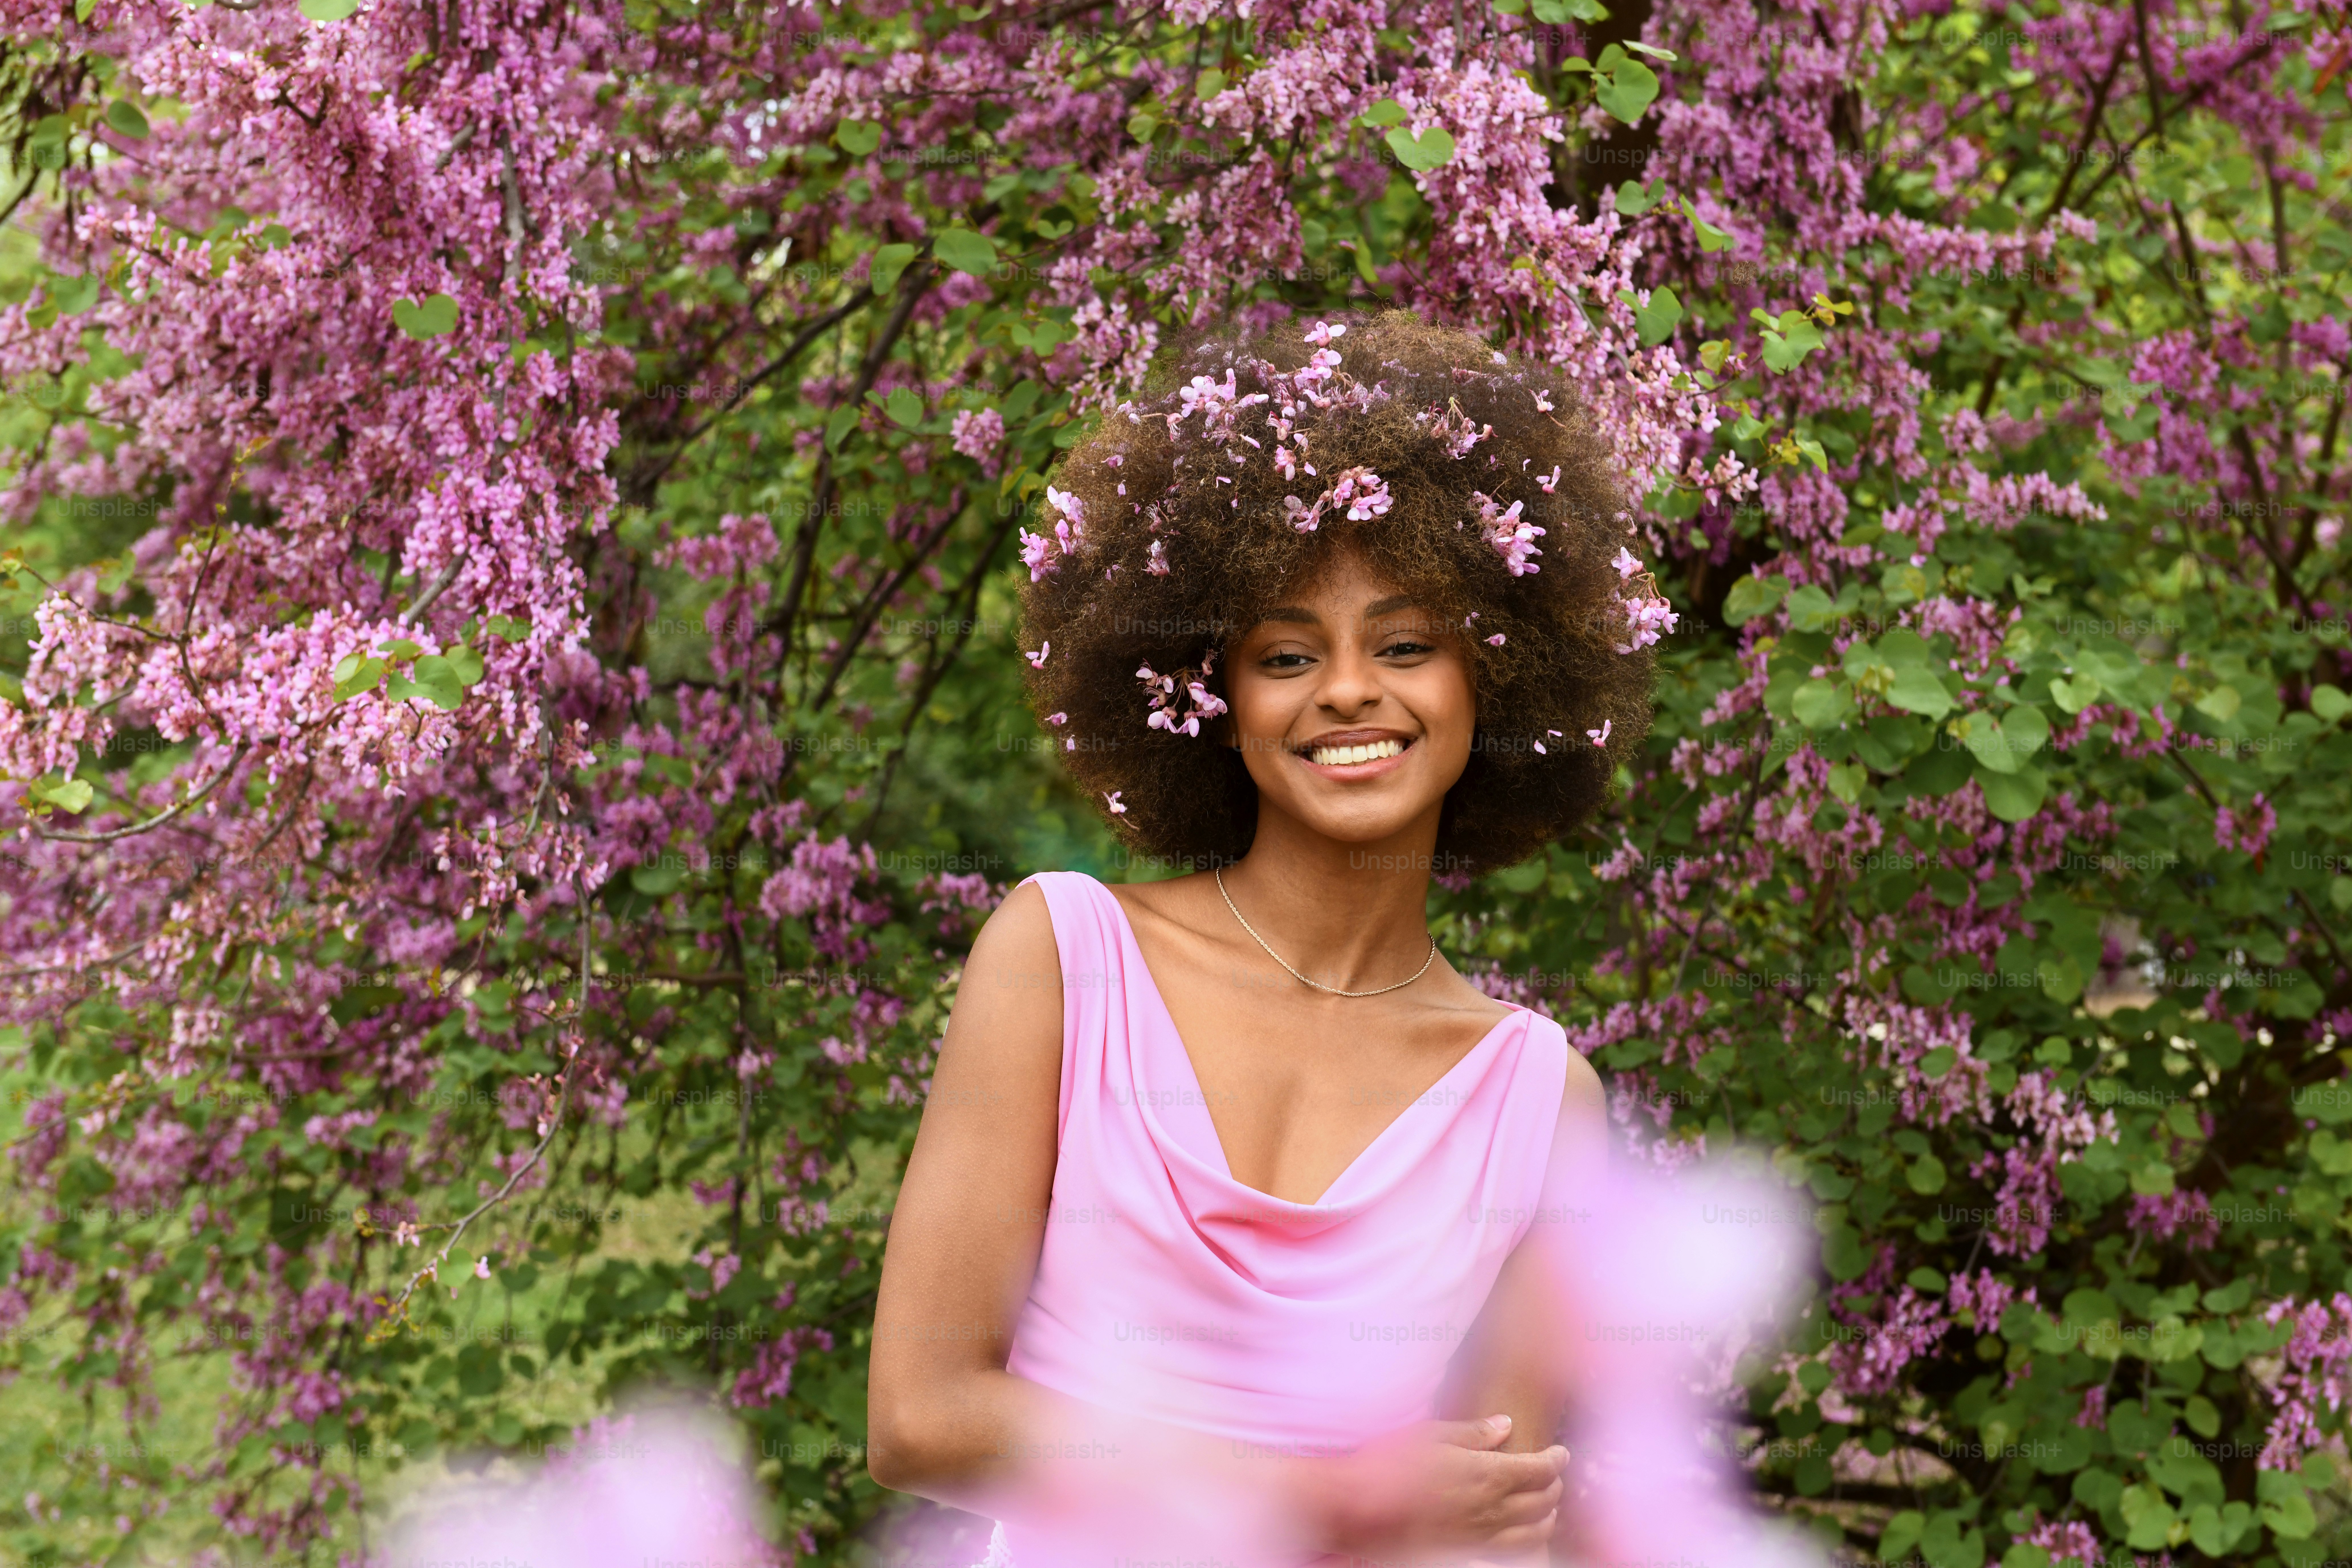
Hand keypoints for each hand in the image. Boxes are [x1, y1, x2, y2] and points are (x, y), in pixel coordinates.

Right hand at [1291, 1414, 1567, 1561]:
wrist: (1359, 1509)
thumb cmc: (1389, 1465)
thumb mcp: (1430, 1435)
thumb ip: (1472, 1433)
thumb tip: (1505, 1425)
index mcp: (1486, 1474)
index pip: (1539, 1469)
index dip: (1556, 1460)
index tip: (1561, 1452)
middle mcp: (1491, 1509)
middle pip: (1543, 1501)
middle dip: (1556, 1486)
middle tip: (1555, 1474)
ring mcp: (1480, 1536)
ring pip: (1535, 1533)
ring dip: (1548, 1518)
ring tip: (1548, 1507)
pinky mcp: (1466, 1552)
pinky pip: (1513, 1553)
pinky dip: (1530, 1543)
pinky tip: (1526, 1536)